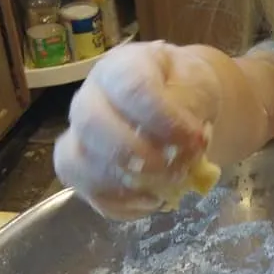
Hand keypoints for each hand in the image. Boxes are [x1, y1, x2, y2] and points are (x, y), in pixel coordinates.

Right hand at [54, 41, 219, 219]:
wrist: (178, 102)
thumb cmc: (184, 88)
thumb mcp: (197, 83)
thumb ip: (191, 105)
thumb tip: (187, 138)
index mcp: (120, 68)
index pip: (131, 87)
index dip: (163, 119)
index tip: (196, 139)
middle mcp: (90, 98)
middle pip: (91, 124)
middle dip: (136, 154)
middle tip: (176, 170)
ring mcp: (80, 135)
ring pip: (76, 162)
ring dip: (124, 184)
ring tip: (165, 190)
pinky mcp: (83, 169)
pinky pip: (87, 192)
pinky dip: (120, 206)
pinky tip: (152, 202)